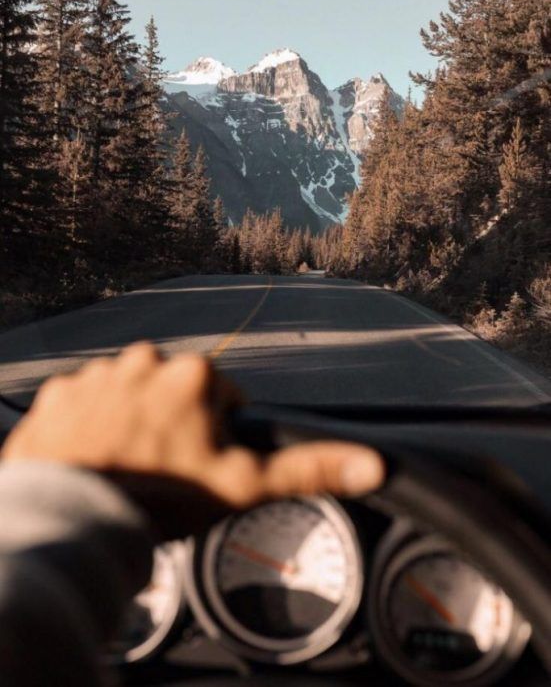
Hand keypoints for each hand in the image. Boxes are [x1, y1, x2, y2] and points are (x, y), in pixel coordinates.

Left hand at [2, 343, 384, 535]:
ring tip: (126, 467)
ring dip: (133, 423)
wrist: (75, 518)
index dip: (217, 438)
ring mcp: (100, 373)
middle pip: (175, 394)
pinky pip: (87, 403)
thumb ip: (307, 470)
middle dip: (175, 426)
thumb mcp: (243, 487)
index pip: (222, 401)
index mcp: (195, 374)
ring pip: (131, 397)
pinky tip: (92, 457)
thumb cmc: (162, 499)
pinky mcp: (61, 392)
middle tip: (162, 471)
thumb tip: (373, 464)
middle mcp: (147, 359)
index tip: (198, 466)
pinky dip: (92, 425)